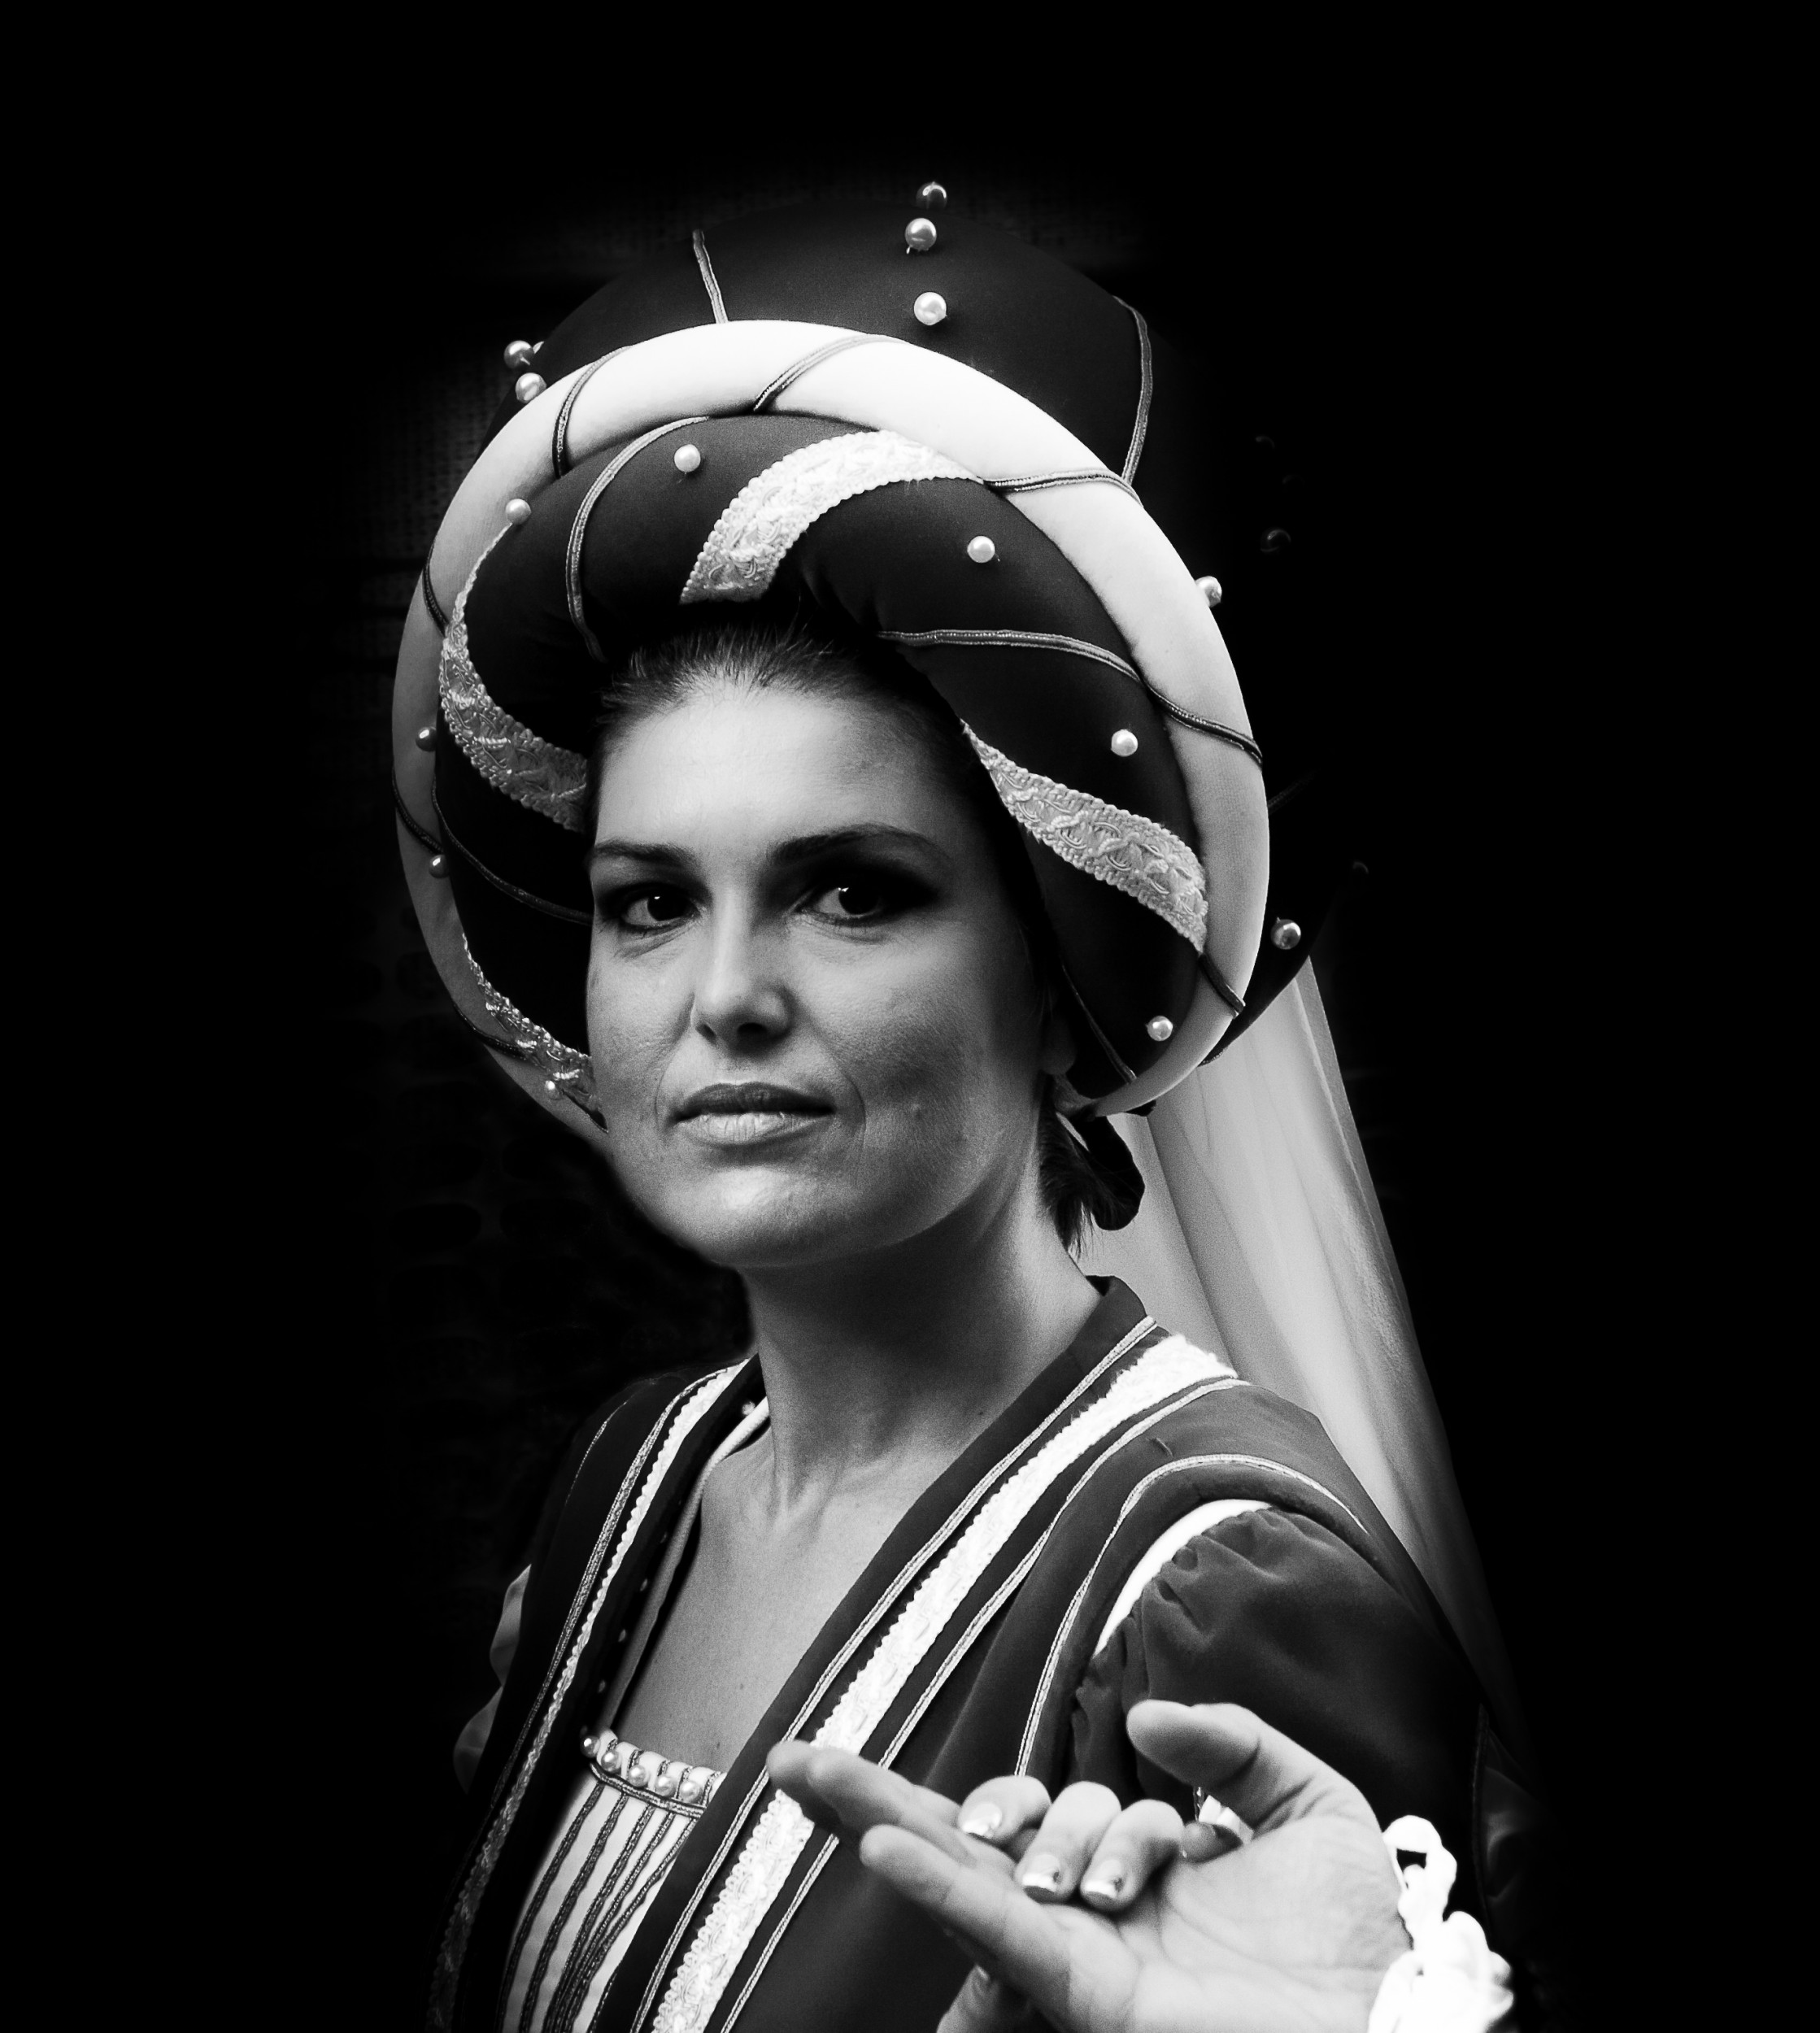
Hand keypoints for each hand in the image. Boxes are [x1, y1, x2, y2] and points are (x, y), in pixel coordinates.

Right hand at [767, 1701, 1406, 2032]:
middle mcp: (1086, 1910)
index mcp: (1130, 1872)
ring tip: (808, 1769)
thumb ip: (1233, 1743)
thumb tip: (1146, 1723)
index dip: (1029, 1788)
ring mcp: (1076, 1951)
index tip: (1133, 1761)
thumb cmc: (1359, 1938)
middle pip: (962, 1839)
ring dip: (882, 1817)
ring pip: (960, 1875)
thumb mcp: (1308, 1807)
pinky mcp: (1084, 1990)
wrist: (1388, 2023)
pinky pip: (1000, 1933)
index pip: (1040, 1812)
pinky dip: (940, 1888)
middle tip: (797, 1759)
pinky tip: (884, 1848)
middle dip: (877, 1796)